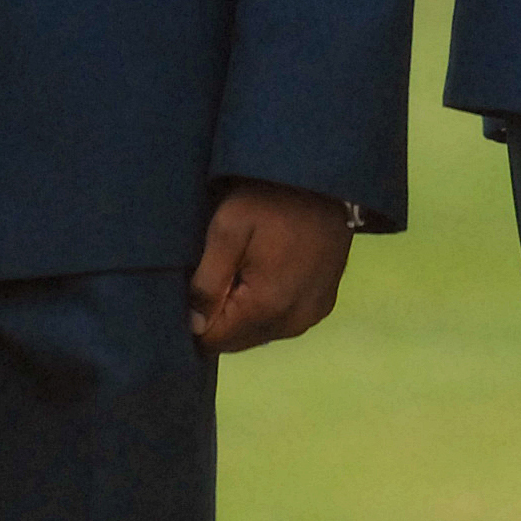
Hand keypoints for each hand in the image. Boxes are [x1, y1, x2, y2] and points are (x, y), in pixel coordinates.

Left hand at [190, 180, 353, 354]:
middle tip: (224, 272)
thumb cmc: (271, 199)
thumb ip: (207, 283)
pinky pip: (285, 321)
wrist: (324, 178)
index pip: (215, 341)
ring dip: (247, 313)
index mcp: (268, 307)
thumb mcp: (227, 229)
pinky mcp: (325, 304)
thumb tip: (194, 327)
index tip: (200, 287)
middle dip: (223, 317)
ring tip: (246, 270)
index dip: (198, 319)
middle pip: (239, 341)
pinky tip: (270, 274)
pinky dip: (271, 307)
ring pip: (263, 332)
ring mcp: (313, 314)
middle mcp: (294, 321)